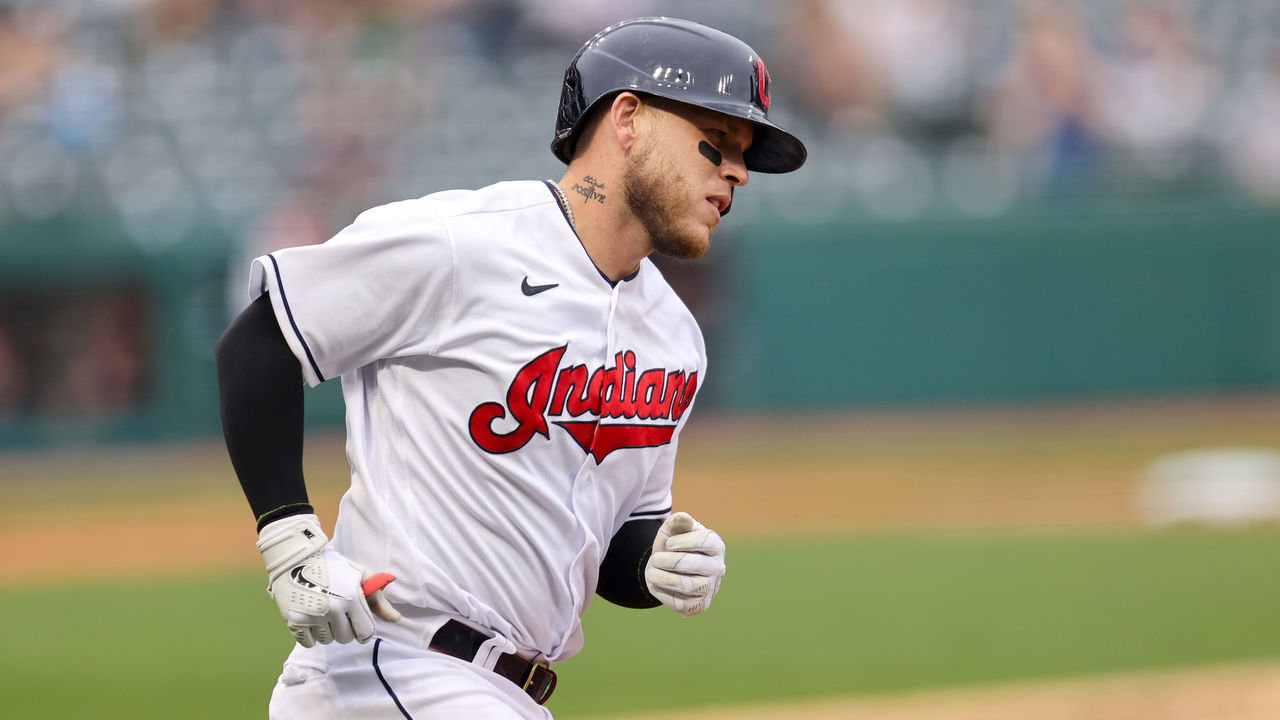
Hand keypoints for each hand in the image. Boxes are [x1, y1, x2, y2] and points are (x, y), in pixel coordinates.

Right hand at [256, 514, 401, 646]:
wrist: (295, 557)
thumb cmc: (332, 566)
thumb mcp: (359, 576)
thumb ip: (378, 599)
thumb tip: (396, 619)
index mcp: (352, 598)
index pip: (366, 633)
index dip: (364, 630)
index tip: (358, 624)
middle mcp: (333, 609)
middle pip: (345, 638)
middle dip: (344, 628)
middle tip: (338, 613)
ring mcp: (312, 616)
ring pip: (327, 641)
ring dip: (327, 631)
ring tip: (322, 611)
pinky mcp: (294, 621)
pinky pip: (309, 643)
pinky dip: (310, 635)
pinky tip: (310, 617)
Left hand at [644, 512, 725, 616]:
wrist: (667, 569)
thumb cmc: (673, 545)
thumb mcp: (673, 530)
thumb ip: (678, 522)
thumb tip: (681, 518)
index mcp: (716, 546)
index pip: (706, 541)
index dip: (684, 542)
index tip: (669, 543)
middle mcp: (717, 568)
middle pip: (695, 564)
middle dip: (669, 561)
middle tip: (655, 559)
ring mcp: (710, 588)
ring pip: (688, 586)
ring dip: (663, 578)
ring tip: (651, 572)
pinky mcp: (699, 606)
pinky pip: (682, 604)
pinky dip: (664, 595)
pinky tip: (657, 585)